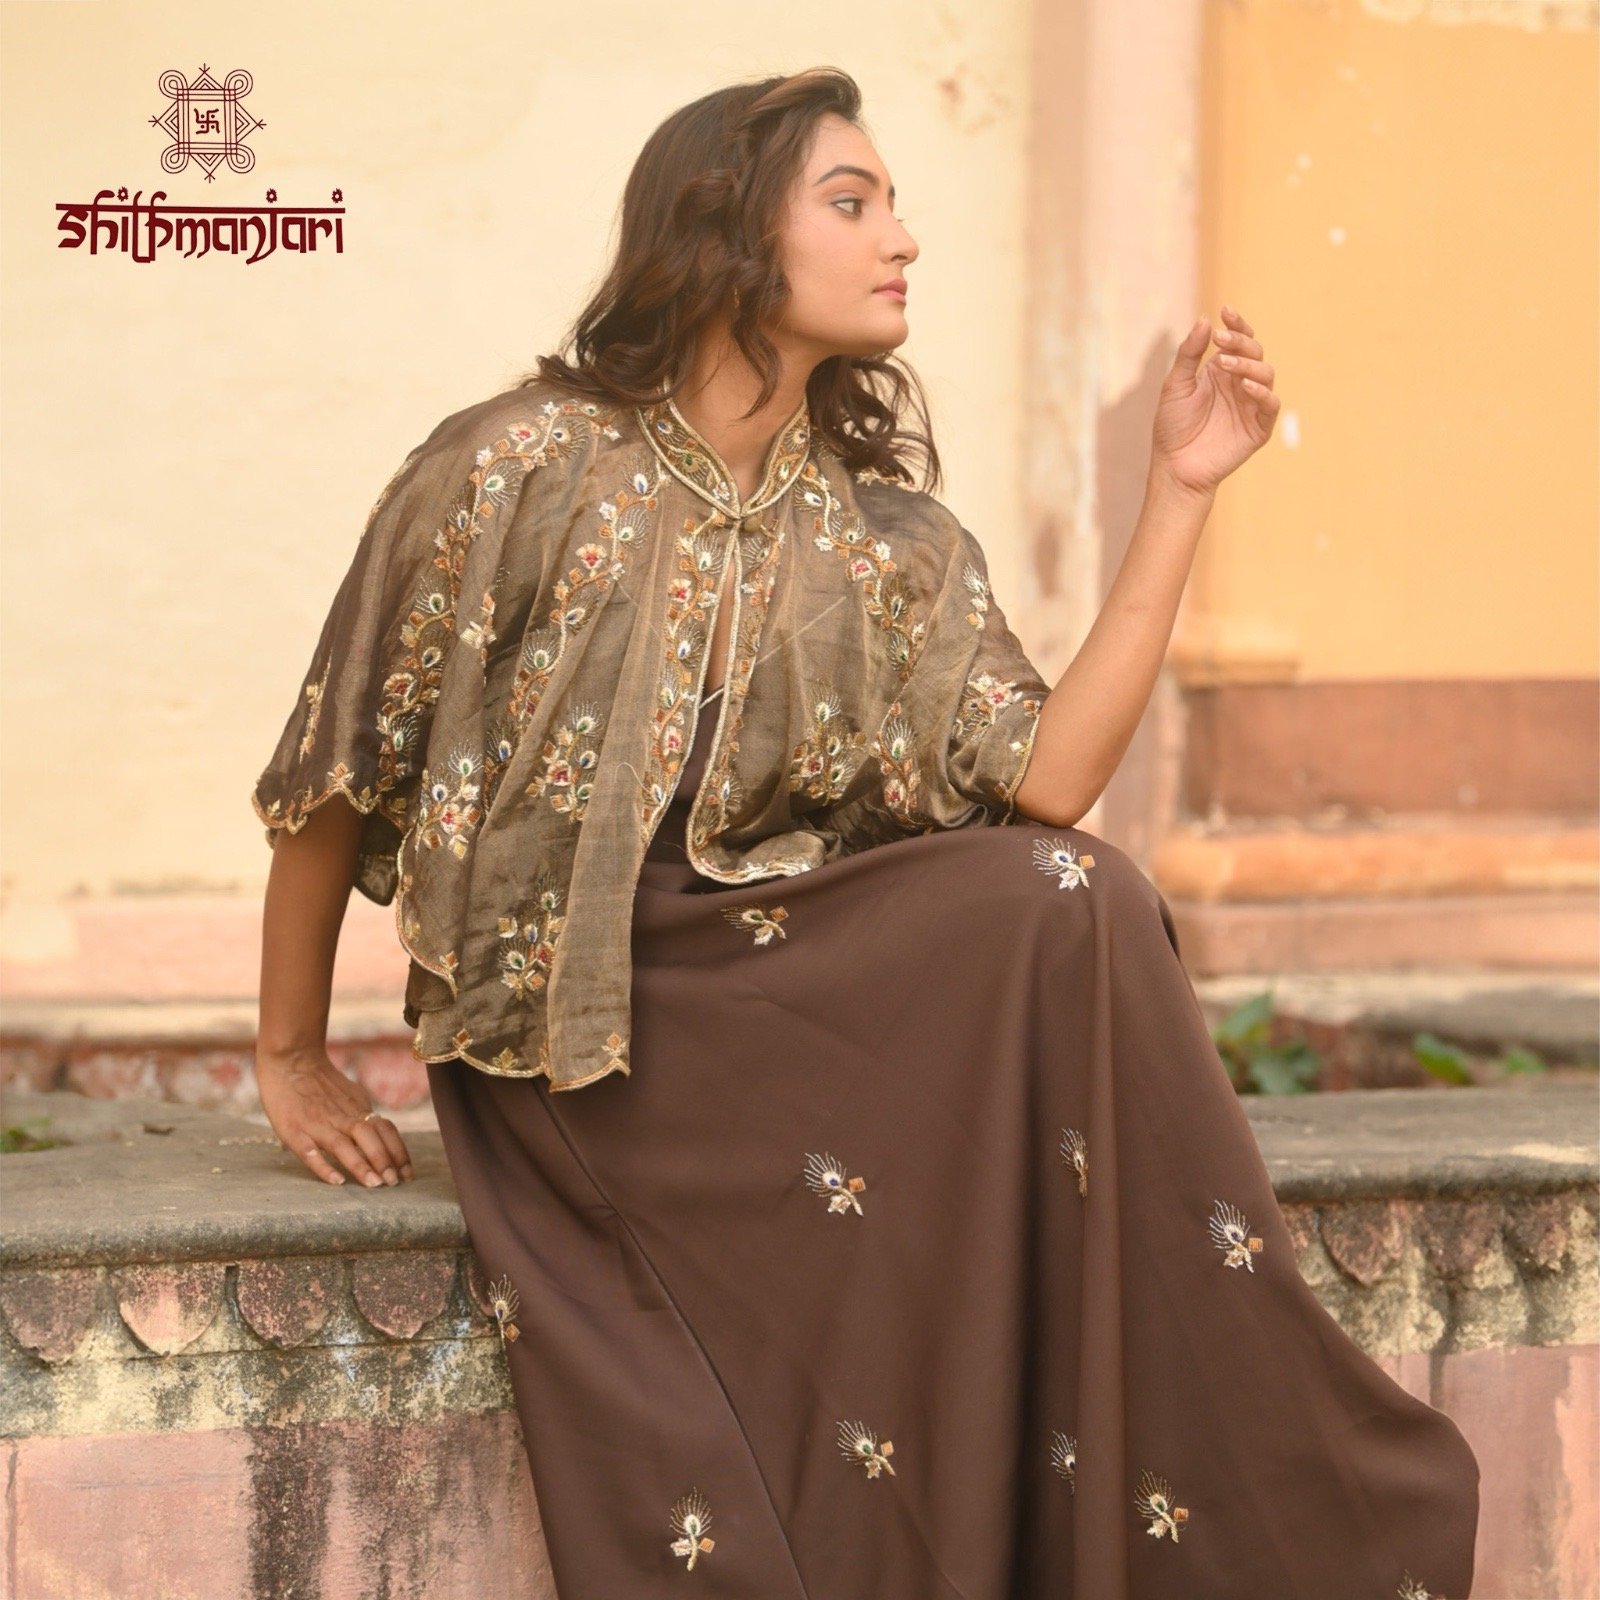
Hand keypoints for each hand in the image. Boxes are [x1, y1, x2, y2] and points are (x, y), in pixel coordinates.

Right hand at [256, 1045, 413, 1186]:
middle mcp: (341, 1117)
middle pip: (369, 1138)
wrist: (290, 1058)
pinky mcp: (293, 1131)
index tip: (408, 1174)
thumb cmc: (320, 1081)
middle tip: (395, 1183)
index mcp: (357, 1108)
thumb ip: (363, 1114)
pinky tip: (337, 1181)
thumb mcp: (350, 1094)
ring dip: (361, 1165)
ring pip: (344, 1146)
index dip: (399, 1152)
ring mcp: (317, 1124)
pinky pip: (310, 1152)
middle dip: (385, 1161)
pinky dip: (324, 1166)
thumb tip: (382, 1134)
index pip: (385, 1130)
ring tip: (375, 1184)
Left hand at [1151, 305, 1279, 498]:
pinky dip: (1262, 392)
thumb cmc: (1173, 428)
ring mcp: (1251, 405)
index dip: (1237, 325)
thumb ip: (1189, 355)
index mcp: (1221, 372)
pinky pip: (1270, 404)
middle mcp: (1239, 384)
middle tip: (1220, 341)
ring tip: (1225, 364)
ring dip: (1248, 364)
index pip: (1238, 341)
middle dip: (1240, 342)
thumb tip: (1205, 320)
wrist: (1175, 467)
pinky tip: (1244, 386)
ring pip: (1265, 373)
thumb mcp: (1175, 386)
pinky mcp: (1259, 427)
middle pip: (1254, 352)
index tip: (1226, 312)